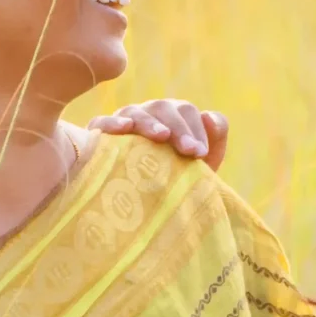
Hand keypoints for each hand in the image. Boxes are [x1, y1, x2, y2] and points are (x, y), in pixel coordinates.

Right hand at [88, 99, 229, 170]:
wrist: (147, 208)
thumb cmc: (178, 181)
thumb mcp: (202, 163)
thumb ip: (215, 138)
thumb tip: (209, 116)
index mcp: (174, 117)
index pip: (186, 112)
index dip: (195, 129)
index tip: (200, 153)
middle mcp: (149, 114)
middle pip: (163, 108)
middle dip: (179, 128)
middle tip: (190, 151)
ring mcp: (124, 122)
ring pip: (135, 112)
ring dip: (150, 123)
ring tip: (162, 136)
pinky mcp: (100, 135)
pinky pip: (102, 123)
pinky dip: (112, 123)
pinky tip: (124, 127)